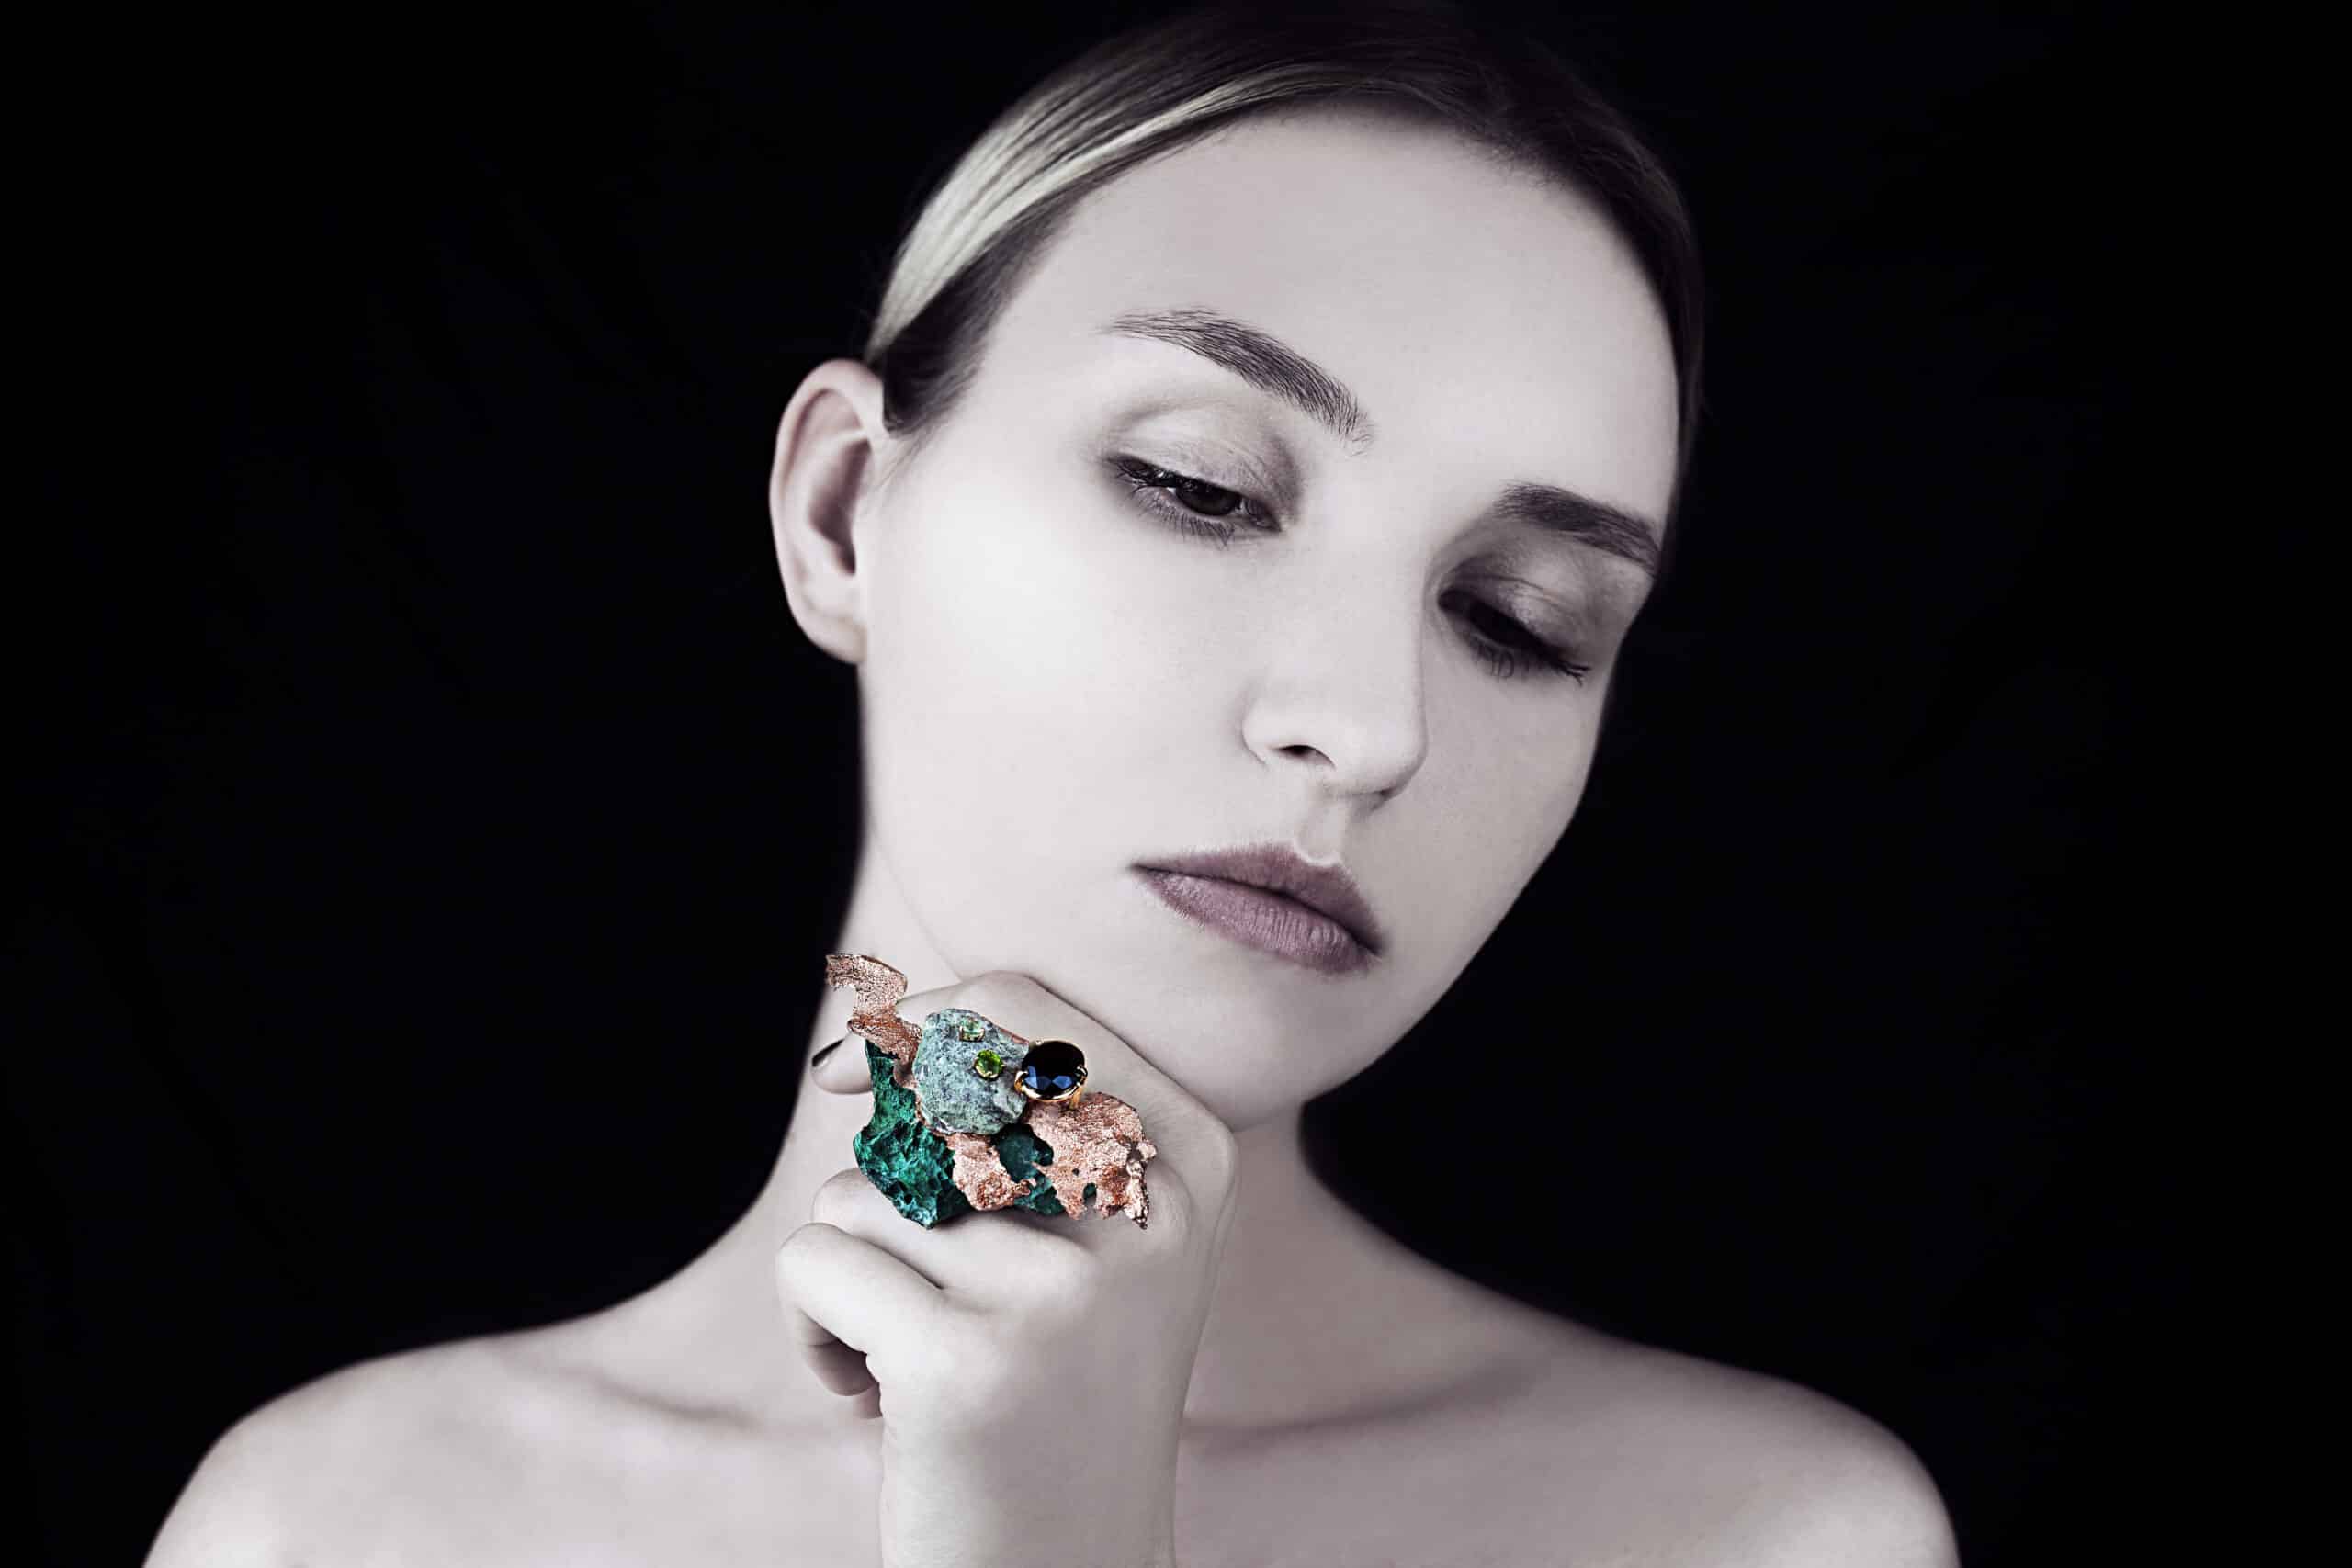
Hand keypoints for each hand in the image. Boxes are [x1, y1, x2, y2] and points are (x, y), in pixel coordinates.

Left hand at [776, 970, 1240, 1567]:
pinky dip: (812, 1330)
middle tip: (895, 1259)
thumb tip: (863, 1048)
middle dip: (874, 1162)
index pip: (1026, 1008)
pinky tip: (873, 1402)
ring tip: (904, 1353)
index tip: (839, 1073)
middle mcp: (1145, 1213)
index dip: (916, 1020)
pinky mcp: (965, 1360)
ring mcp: (1062, 1289)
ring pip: (859, 1187)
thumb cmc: (1053, 1393)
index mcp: (1193, 1161)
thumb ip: (1027, 1132)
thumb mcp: (1090, 1247)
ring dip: (847, 1270)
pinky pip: (815, 1264)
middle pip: (933, 1087)